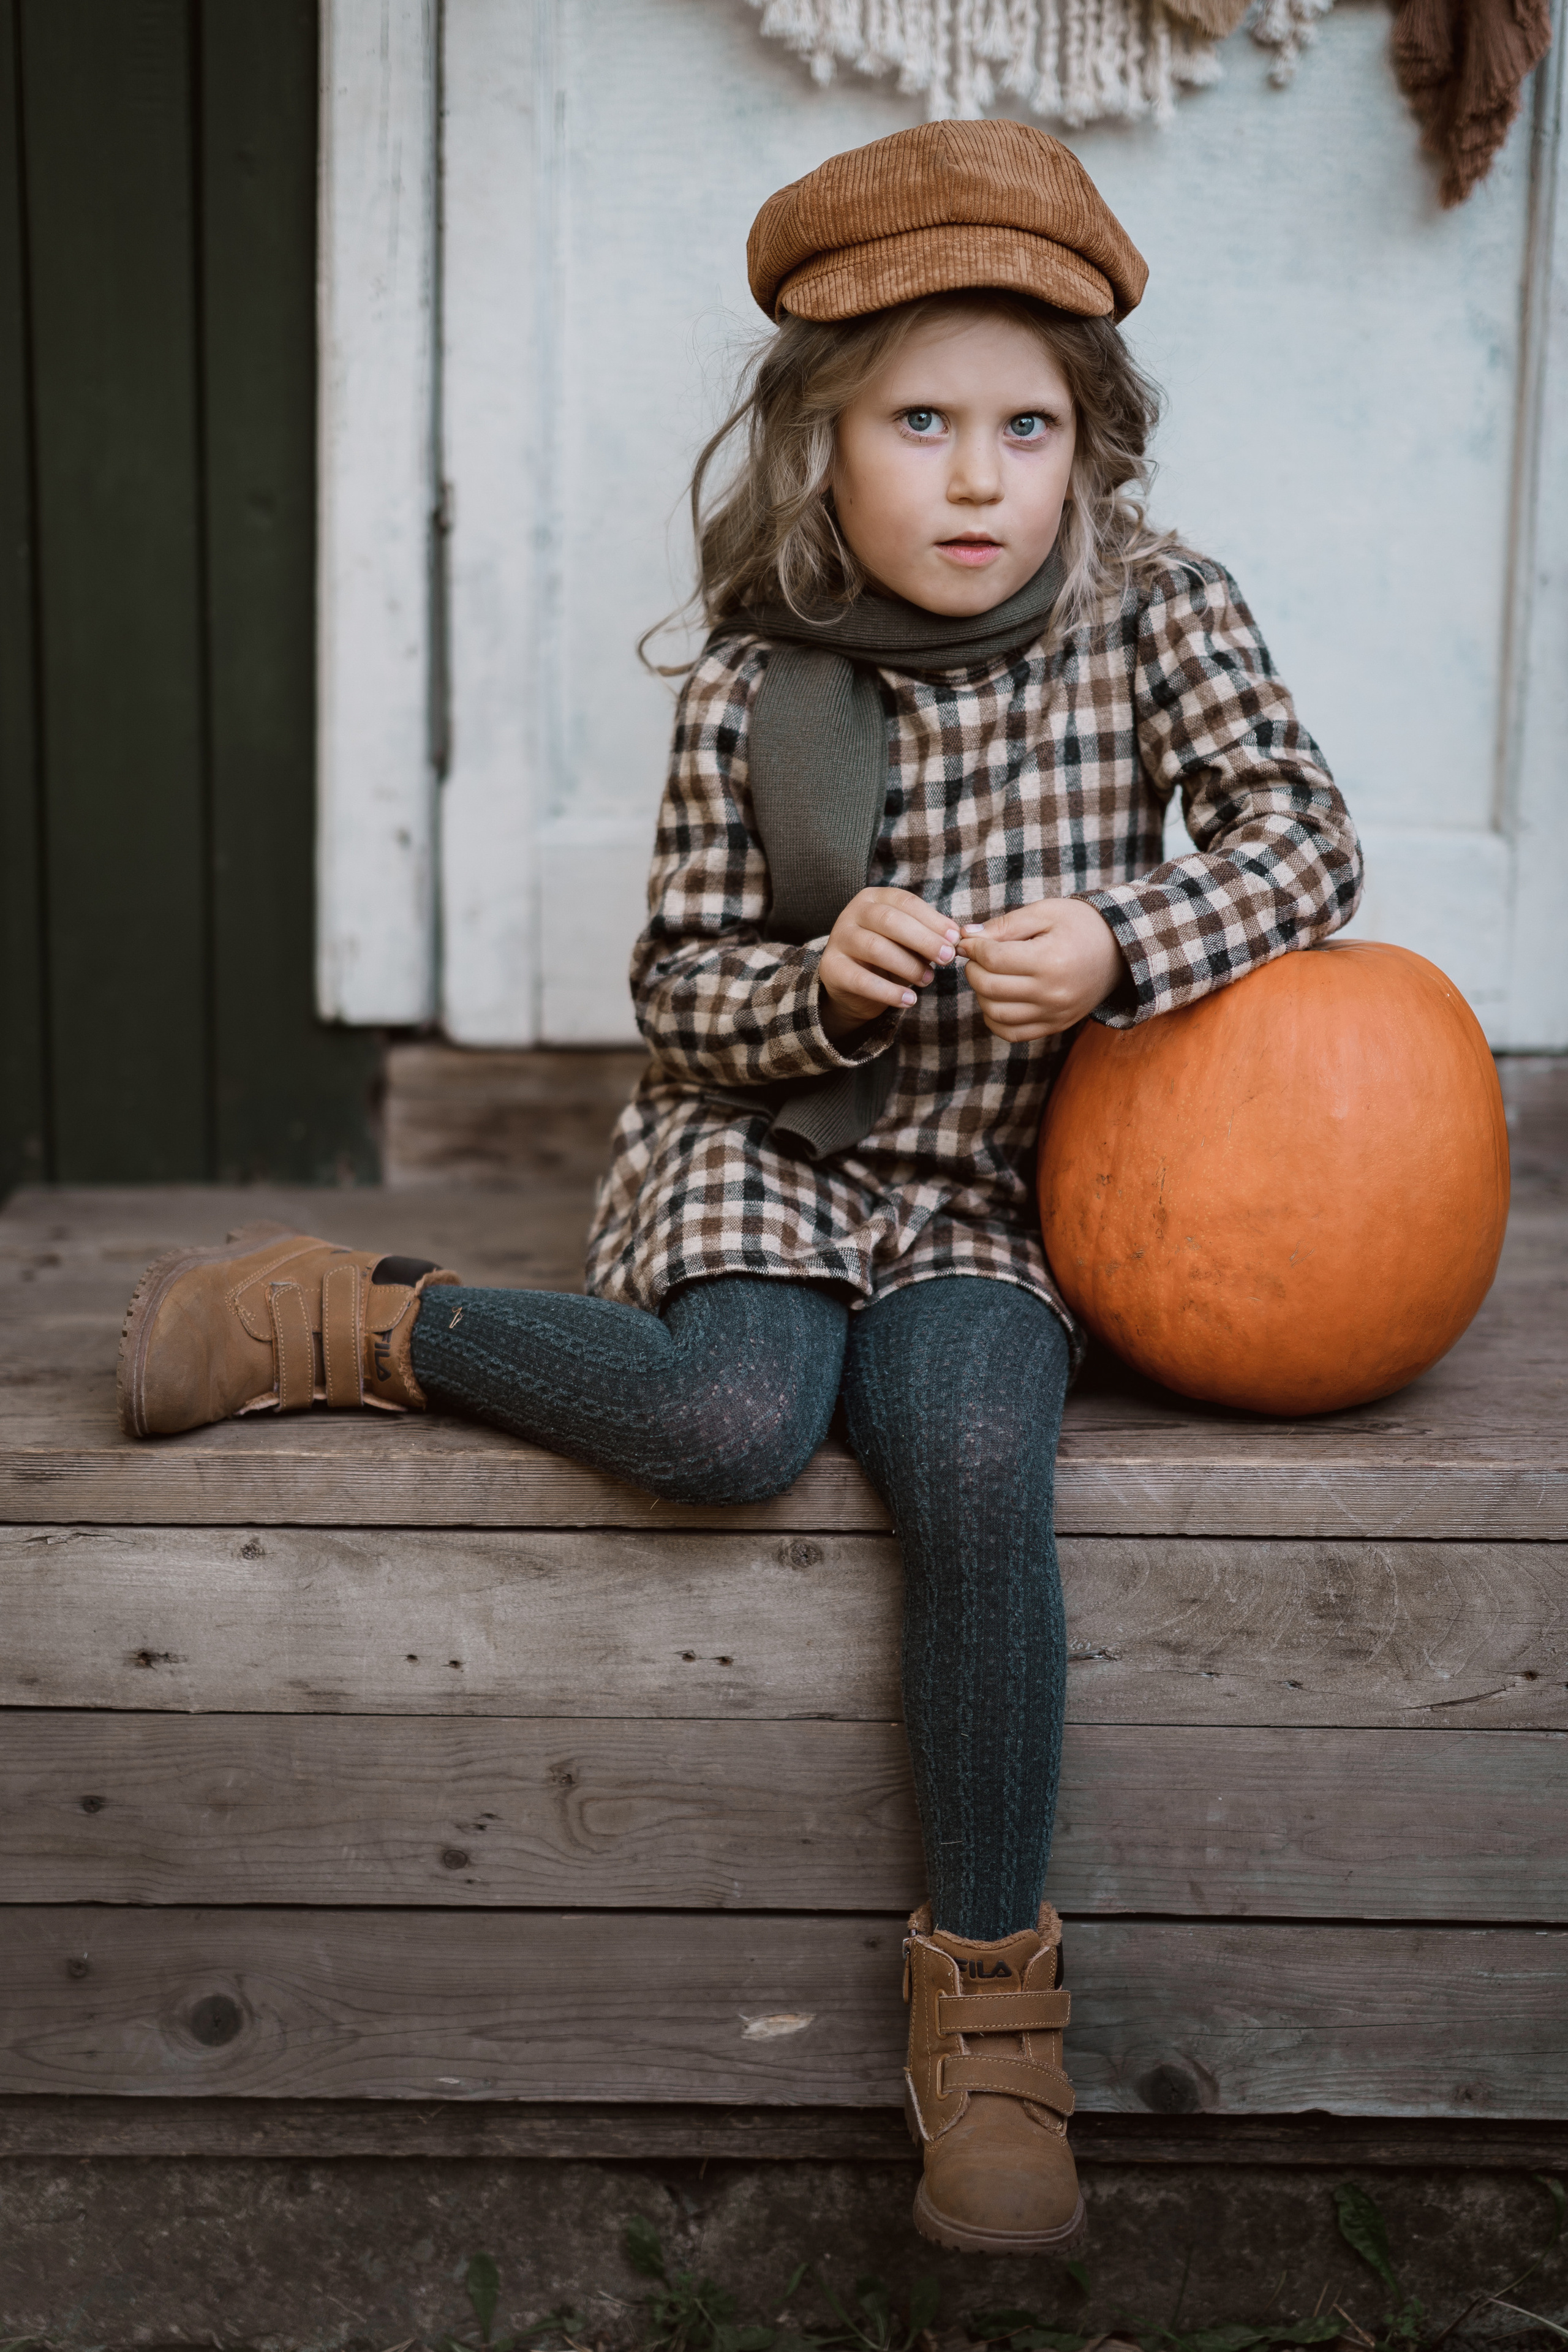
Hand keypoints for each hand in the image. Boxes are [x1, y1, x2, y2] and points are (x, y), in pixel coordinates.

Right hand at [819, 887, 959, 1039]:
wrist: (851, 984)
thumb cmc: (887, 956)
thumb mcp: (908, 941)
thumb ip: (928, 935)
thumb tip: (956, 938)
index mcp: (874, 898)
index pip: (905, 902)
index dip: (932, 919)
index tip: (955, 938)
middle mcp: (853, 913)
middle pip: (890, 921)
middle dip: (923, 940)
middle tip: (947, 958)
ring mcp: (839, 939)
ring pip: (876, 948)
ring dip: (908, 966)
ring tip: (927, 980)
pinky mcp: (831, 968)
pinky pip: (861, 980)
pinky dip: (888, 992)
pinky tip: (908, 1000)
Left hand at [958, 898, 1126, 1041]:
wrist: (1120, 951)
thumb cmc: (1081, 925)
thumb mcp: (1045, 912)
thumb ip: (1005, 925)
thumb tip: (965, 937)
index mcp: (1050, 960)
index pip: (993, 959)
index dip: (973, 948)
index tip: (969, 940)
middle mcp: (1053, 993)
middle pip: (989, 987)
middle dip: (973, 969)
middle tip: (977, 957)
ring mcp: (1055, 1014)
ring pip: (995, 1014)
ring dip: (981, 994)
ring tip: (988, 975)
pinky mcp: (1056, 1026)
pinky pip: (1012, 1033)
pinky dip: (995, 1019)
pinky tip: (997, 998)